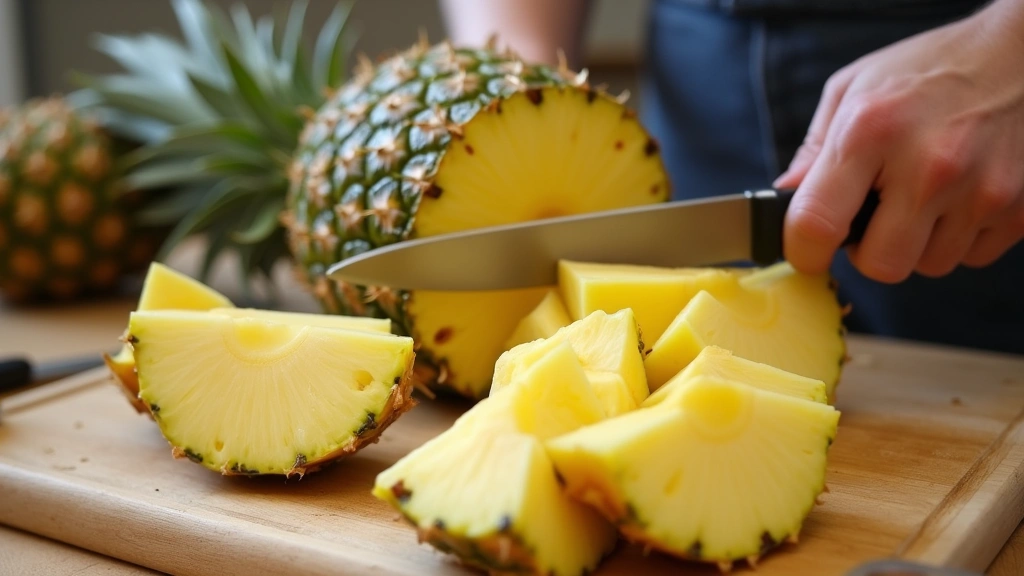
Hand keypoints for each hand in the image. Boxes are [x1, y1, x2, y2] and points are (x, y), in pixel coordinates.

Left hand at [774, 0, 1023, 282]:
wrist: (1022, 53)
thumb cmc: (931, 69)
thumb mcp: (855, 89)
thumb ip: (815, 148)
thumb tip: (789, 194)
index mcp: (872, 132)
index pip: (817, 225)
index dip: (804, 252)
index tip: (808, 252)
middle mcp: (929, 167)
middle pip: (881, 265)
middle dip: (870, 250)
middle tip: (876, 214)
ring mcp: (981, 191)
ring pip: (930, 266)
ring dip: (919, 242)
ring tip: (925, 194)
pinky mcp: (1018, 209)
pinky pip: (973, 257)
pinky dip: (960, 236)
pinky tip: (960, 195)